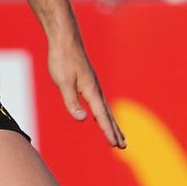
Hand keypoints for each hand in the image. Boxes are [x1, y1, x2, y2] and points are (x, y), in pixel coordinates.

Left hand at [47, 34, 125, 148]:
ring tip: (118, 135)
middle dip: (115, 130)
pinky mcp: (88, 81)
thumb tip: (82, 119)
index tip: (116, 145)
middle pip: (108, 114)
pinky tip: (101, 114)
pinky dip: (104, 112)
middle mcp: (96, 89)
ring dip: (112, 122)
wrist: (65, 39)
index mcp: (91, 91)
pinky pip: (99, 101)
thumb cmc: (62, 59)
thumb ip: (71, 101)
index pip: (101, 116)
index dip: (108, 131)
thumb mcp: (63, 81)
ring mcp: (93, 85)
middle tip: (123, 146)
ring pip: (105, 108)